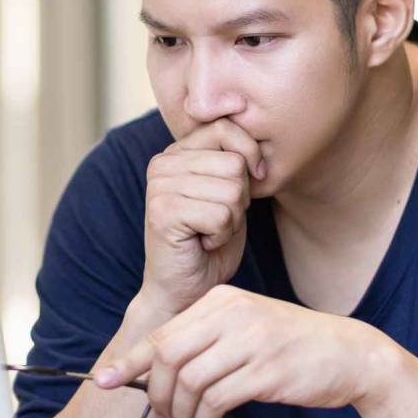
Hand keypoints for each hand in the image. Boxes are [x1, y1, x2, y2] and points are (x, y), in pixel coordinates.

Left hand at [94, 285, 402, 417]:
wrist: (350, 354)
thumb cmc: (290, 346)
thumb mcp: (244, 328)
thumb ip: (204, 340)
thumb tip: (153, 372)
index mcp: (221, 299)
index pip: (163, 332)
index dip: (130, 361)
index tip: (105, 381)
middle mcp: (232, 313)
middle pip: (169, 356)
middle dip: (158, 394)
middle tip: (165, 417)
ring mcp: (251, 340)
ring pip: (190, 381)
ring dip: (182, 413)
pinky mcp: (267, 371)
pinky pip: (217, 400)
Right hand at [141, 119, 264, 312]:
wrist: (185, 289)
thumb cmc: (210, 242)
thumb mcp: (229, 192)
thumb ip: (235, 161)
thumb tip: (258, 145)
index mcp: (176, 152)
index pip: (226, 127)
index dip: (250, 155)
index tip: (252, 181)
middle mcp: (162, 163)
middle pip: (234, 163)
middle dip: (239, 198)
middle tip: (216, 219)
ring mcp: (159, 187)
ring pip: (232, 190)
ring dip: (231, 220)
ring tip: (208, 231)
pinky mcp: (163, 212)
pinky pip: (221, 214)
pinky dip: (221, 235)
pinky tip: (202, 242)